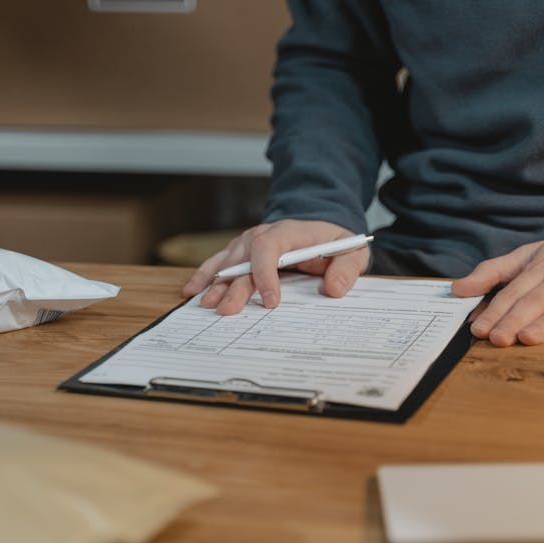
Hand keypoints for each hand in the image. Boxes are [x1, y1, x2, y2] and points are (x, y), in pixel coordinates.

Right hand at [182, 219, 370, 315]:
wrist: (322, 229)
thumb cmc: (334, 243)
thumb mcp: (351, 252)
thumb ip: (345, 270)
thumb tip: (333, 289)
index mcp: (289, 232)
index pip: (269, 248)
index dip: (266, 273)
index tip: (271, 301)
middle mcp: (262, 235)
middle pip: (242, 260)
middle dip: (234, 287)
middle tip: (227, 311)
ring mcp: (248, 243)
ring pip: (226, 263)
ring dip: (214, 283)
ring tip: (205, 303)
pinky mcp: (241, 253)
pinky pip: (219, 263)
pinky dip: (204, 276)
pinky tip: (192, 290)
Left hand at [451, 236, 543, 345]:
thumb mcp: (526, 257)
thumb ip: (491, 272)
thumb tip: (457, 289)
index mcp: (541, 266)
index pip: (514, 291)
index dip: (496, 310)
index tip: (478, 328)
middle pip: (538, 299)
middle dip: (516, 319)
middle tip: (498, 338)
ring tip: (528, 338)